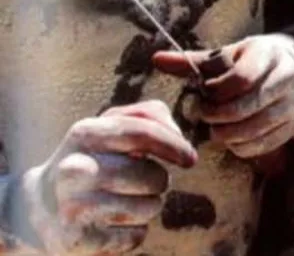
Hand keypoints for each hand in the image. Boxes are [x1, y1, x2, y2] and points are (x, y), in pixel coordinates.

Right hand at [19, 101, 195, 254]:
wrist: (39, 209)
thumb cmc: (93, 158)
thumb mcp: (112, 126)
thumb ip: (150, 116)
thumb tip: (178, 138)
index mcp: (84, 134)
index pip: (141, 132)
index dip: (174, 144)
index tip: (190, 159)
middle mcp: (74, 169)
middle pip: (150, 176)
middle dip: (160, 181)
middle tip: (148, 183)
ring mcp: (72, 206)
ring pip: (147, 208)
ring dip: (150, 206)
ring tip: (129, 201)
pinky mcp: (76, 241)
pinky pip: (135, 237)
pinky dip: (136, 232)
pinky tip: (115, 224)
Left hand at [152, 35, 293, 159]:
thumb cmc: (251, 60)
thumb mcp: (226, 55)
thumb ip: (192, 61)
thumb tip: (156, 59)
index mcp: (269, 53)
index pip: (241, 78)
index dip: (216, 92)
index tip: (204, 94)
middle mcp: (289, 77)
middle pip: (247, 107)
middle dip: (217, 116)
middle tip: (203, 115)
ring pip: (255, 129)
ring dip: (228, 134)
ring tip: (216, 127)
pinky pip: (264, 144)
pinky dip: (242, 146)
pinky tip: (234, 136)